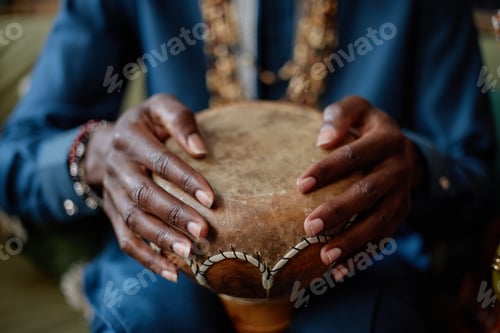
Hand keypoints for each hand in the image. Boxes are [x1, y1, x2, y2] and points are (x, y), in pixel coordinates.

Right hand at [85, 94, 213, 281]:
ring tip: (190, 253)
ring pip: (133, 221)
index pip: (159, 161)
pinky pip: (125, 240)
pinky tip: (172, 273)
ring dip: (161, 240)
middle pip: (144, 195)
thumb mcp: (160, 107)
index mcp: (130, 139)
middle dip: (174, 215)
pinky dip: (147, 259)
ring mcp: (112, 194)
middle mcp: (117, 168)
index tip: (210, 198)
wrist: (109, 143)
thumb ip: (180, 119)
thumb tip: (201, 149)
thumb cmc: (147, 124)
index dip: (184, 179)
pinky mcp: (113, 214)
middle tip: (203, 232)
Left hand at [296, 96, 423, 278]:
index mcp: (387, 140)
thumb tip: (322, 141)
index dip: (328, 170)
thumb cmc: (365, 126)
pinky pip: (384, 237)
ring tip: (325, 256)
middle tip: (309, 227)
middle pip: (369, 193)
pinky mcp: (401, 213)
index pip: (356, 155)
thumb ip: (339, 116)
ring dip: (353, 241)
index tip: (300, 186)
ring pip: (380, 221)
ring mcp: (403, 194)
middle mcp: (399, 168)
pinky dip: (363, 255)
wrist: (399, 145)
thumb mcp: (356, 108)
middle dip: (340, 212)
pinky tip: (339, 271)